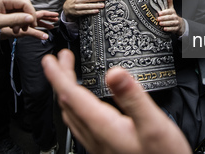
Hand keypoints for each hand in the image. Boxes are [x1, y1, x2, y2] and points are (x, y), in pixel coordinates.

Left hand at [0, 0, 37, 33]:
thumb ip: (17, 19)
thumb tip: (31, 18)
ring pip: (17, 10)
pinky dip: (14, 20)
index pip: (25, 2)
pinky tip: (12, 27)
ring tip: (15, 30)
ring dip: (20, 20)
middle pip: (22, 6)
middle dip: (25, 18)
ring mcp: (1, 1)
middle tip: (24, 29)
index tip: (32, 24)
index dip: (31, 13)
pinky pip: (11, 12)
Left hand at [43, 49, 190, 153]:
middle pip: (69, 104)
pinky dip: (78, 107)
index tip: (50, 60)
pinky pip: (82, 125)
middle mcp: (96, 138)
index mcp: (104, 127)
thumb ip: (133, 97)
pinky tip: (87, 107)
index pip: (72, 96)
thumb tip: (115, 73)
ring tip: (69, 78)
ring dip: (68, 94)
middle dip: (61, 79)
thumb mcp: (154, 124)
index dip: (59, 75)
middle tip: (61, 60)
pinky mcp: (106, 150)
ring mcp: (100, 146)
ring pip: (73, 116)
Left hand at [157, 0, 184, 34]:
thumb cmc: (173, 15)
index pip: (169, 11)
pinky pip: (173, 29)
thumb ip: (169, 2)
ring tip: (160, 23)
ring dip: (165, 23)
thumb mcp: (171, 8)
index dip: (164, 12)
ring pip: (171, 23)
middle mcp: (175, 17)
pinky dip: (168, 29)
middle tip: (158, 19)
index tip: (159, 13)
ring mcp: (176, 23)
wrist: (180, 23)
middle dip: (164, 18)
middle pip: (170, 17)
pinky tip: (164, 29)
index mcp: (173, 12)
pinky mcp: (176, 28)